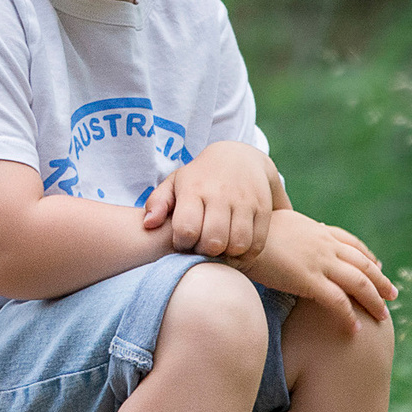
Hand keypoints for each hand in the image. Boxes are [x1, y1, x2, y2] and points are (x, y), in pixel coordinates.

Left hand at [142, 140, 278, 259]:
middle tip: (202, 248)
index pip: (187, 229)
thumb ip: (157, 202)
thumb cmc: (200, 177)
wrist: (240, 156)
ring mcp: (245, 201)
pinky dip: (246, 254)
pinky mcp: (263, 208)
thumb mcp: (175, 182)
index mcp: (195, 188)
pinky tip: (235, 249)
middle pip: (213, 241)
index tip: (183, 242)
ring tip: (219, 250)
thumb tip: (148, 225)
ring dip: (227, 255)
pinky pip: (257, 243)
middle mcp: (221, 194)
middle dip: (204, 252)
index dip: (182, 244)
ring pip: (237, 244)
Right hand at [233, 210, 395, 329]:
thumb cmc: (245, 233)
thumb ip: (283, 232)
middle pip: (362, 262)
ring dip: (374, 300)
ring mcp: (319, 261)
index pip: (350, 242)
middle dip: (380, 280)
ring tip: (383, 316)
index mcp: (315, 230)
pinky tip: (356, 330)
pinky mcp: (309, 280)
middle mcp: (324, 244)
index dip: (367, 255)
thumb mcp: (270, 223)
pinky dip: (349, 316)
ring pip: (358, 282)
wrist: (236, 236)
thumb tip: (280, 236)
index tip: (377, 265)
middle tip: (392, 294)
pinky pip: (338, 301)